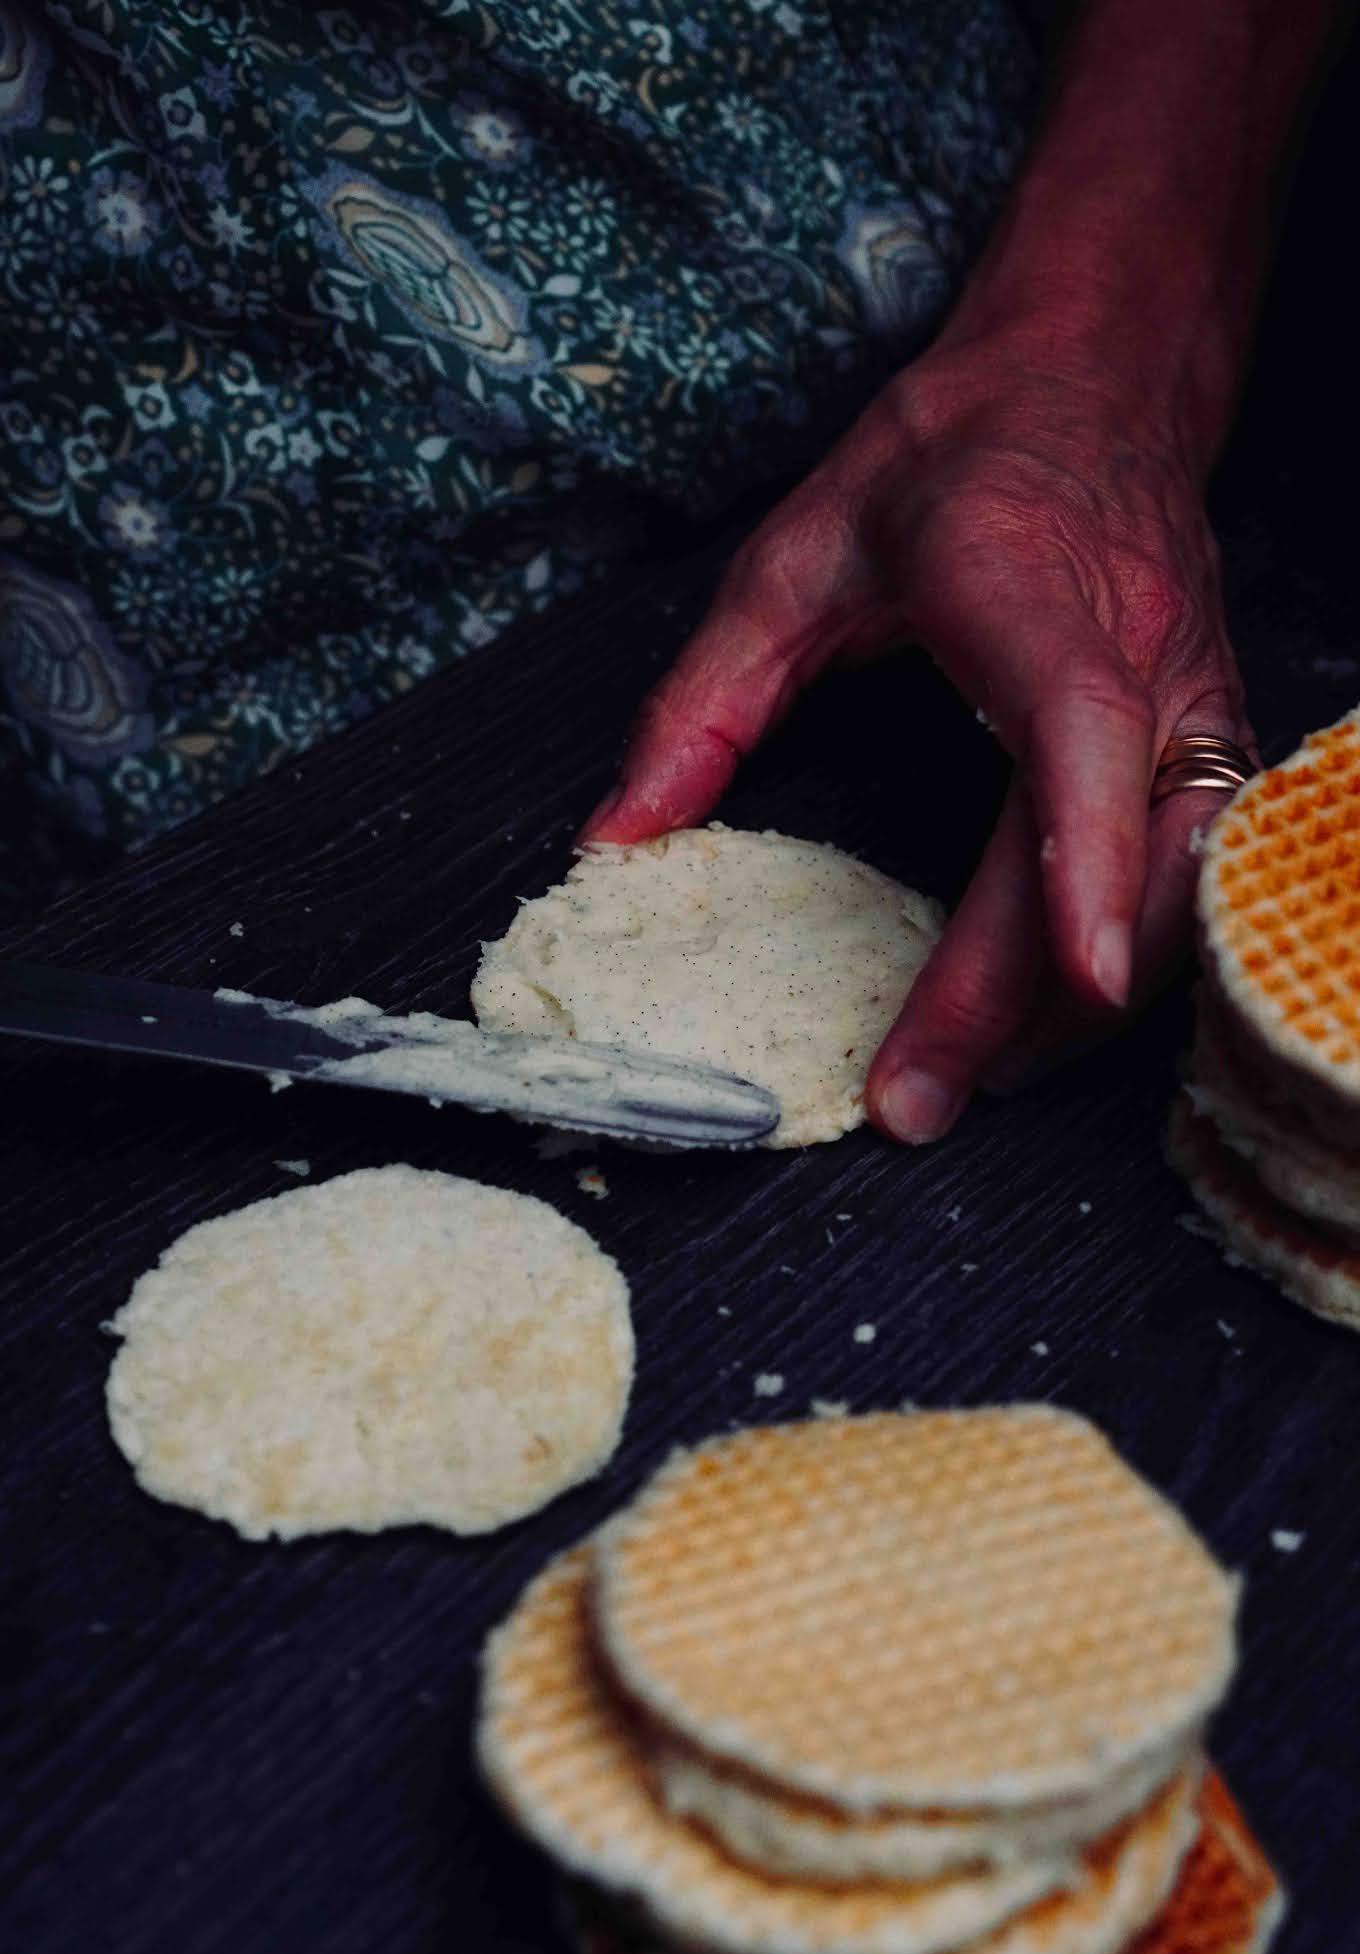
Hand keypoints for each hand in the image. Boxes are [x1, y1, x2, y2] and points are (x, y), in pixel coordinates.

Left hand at [581, 325, 1256, 1140]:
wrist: (1097, 378)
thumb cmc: (954, 459)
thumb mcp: (793, 557)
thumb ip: (704, 702)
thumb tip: (619, 837)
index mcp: (1031, 592)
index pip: (1079, 738)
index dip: (1089, 860)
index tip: (1085, 972)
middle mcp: (1142, 654)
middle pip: (1122, 858)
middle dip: (1025, 1003)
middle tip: (913, 1103)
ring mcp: (1198, 699)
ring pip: (1186, 885)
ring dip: (1084, 1001)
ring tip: (972, 1077)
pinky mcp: (1215, 733)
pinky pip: (1202, 873)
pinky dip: (1131, 954)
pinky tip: (1055, 1012)